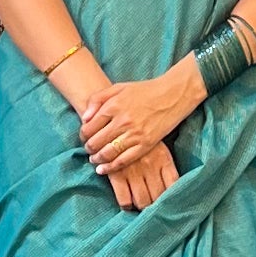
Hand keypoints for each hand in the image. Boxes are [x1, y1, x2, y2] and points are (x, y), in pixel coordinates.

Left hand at [79, 62, 200, 171]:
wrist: (172, 95)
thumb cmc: (144, 90)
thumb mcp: (119, 87)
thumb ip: (97, 99)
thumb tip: (84, 118)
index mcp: (113, 106)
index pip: (89, 127)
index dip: (83, 135)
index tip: (84, 137)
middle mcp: (122, 121)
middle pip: (96, 142)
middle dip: (88, 148)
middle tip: (88, 149)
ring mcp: (134, 134)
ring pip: (107, 153)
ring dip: (97, 159)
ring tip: (94, 159)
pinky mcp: (145, 144)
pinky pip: (123, 160)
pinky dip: (110, 167)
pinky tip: (103, 169)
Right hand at [101, 139, 177, 213]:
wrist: (114, 122)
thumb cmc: (139, 135)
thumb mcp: (157, 143)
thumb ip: (164, 163)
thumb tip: (172, 187)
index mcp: (164, 158)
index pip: (174, 186)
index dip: (172, 197)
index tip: (168, 201)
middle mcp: (150, 167)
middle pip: (159, 197)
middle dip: (157, 205)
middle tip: (153, 205)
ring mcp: (133, 172)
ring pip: (143, 202)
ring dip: (142, 206)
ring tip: (140, 204)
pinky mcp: (117, 175)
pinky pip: (125, 201)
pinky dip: (127, 206)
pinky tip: (127, 203)